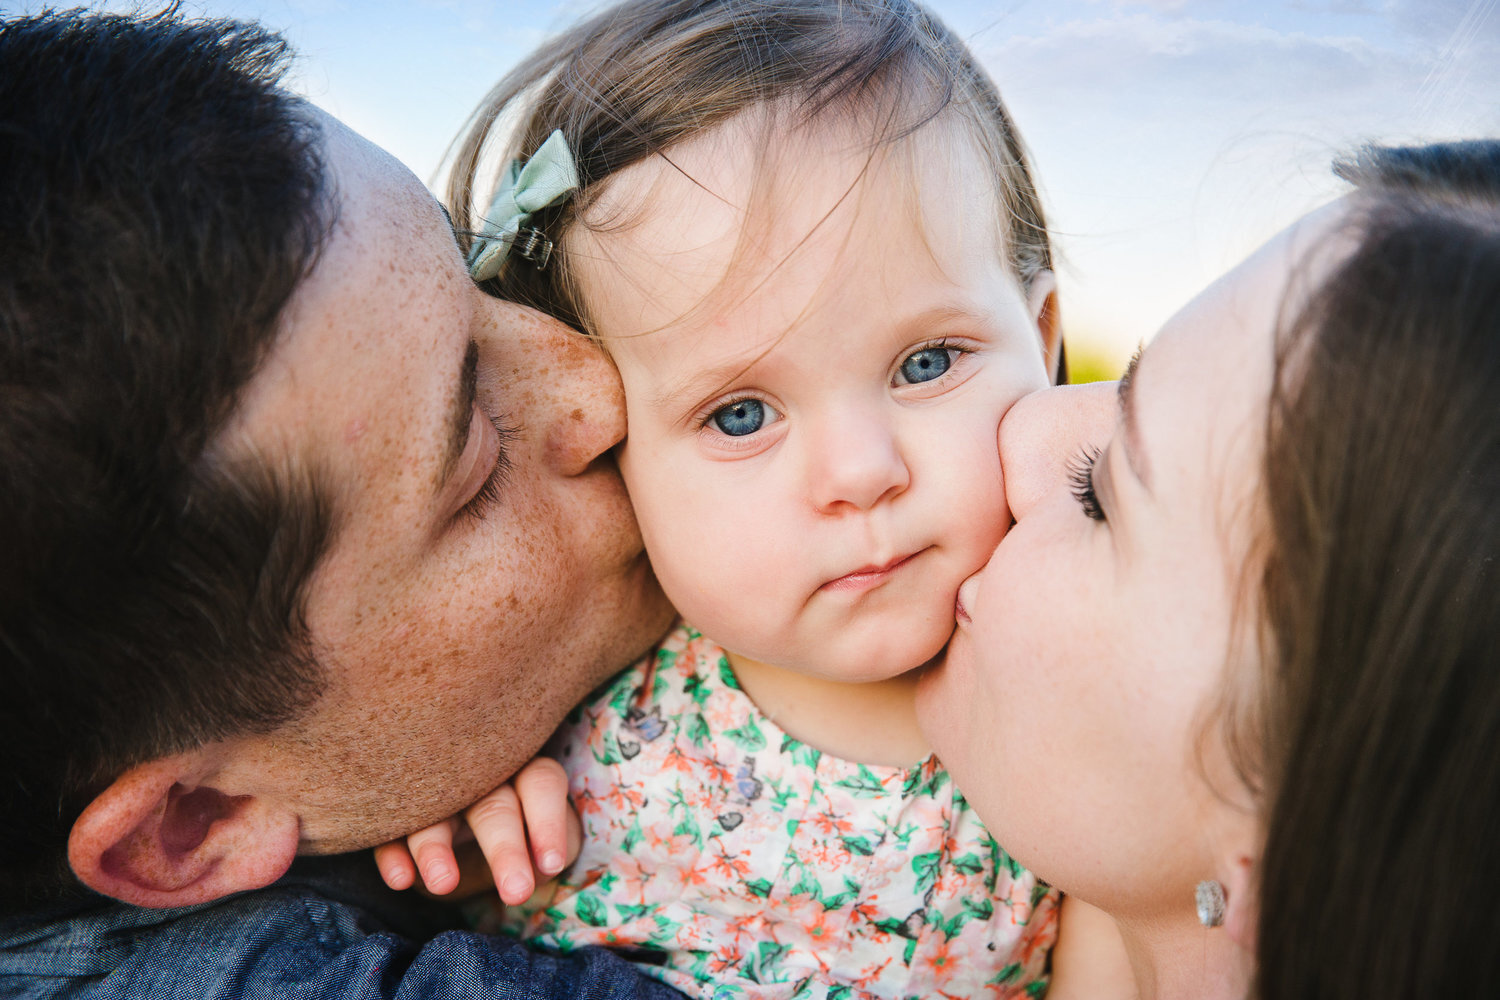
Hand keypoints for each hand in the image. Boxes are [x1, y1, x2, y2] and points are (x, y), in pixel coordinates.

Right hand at [373, 757, 580, 905]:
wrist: (477, 850)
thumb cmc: (522, 842)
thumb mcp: (542, 850)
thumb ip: (546, 854)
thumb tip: (540, 867)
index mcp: (523, 771)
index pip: (540, 782)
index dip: (548, 821)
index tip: (552, 866)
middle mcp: (481, 774)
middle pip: (494, 803)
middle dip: (504, 849)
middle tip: (516, 894)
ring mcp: (437, 792)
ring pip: (435, 811)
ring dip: (435, 847)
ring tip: (443, 885)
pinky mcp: (401, 818)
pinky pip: (391, 831)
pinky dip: (392, 854)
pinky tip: (400, 880)